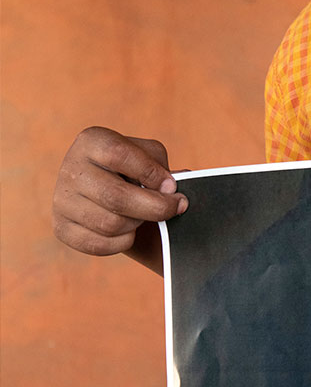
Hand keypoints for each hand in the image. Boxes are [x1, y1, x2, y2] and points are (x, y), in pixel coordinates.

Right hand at [52, 127, 186, 271]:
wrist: (104, 188)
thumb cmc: (132, 169)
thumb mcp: (147, 154)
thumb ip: (160, 167)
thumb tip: (170, 191)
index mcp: (91, 142)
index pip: (120, 155)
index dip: (151, 174)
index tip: (172, 187)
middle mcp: (70, 169)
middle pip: (115, 197)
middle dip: (155, 207)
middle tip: (173, 208)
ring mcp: (62, 200)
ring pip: (111, 224)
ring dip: (138, 223)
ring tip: (143, 214)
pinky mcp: (61, 227)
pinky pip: (100, 245)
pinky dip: (123, 241)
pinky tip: (129, 230)